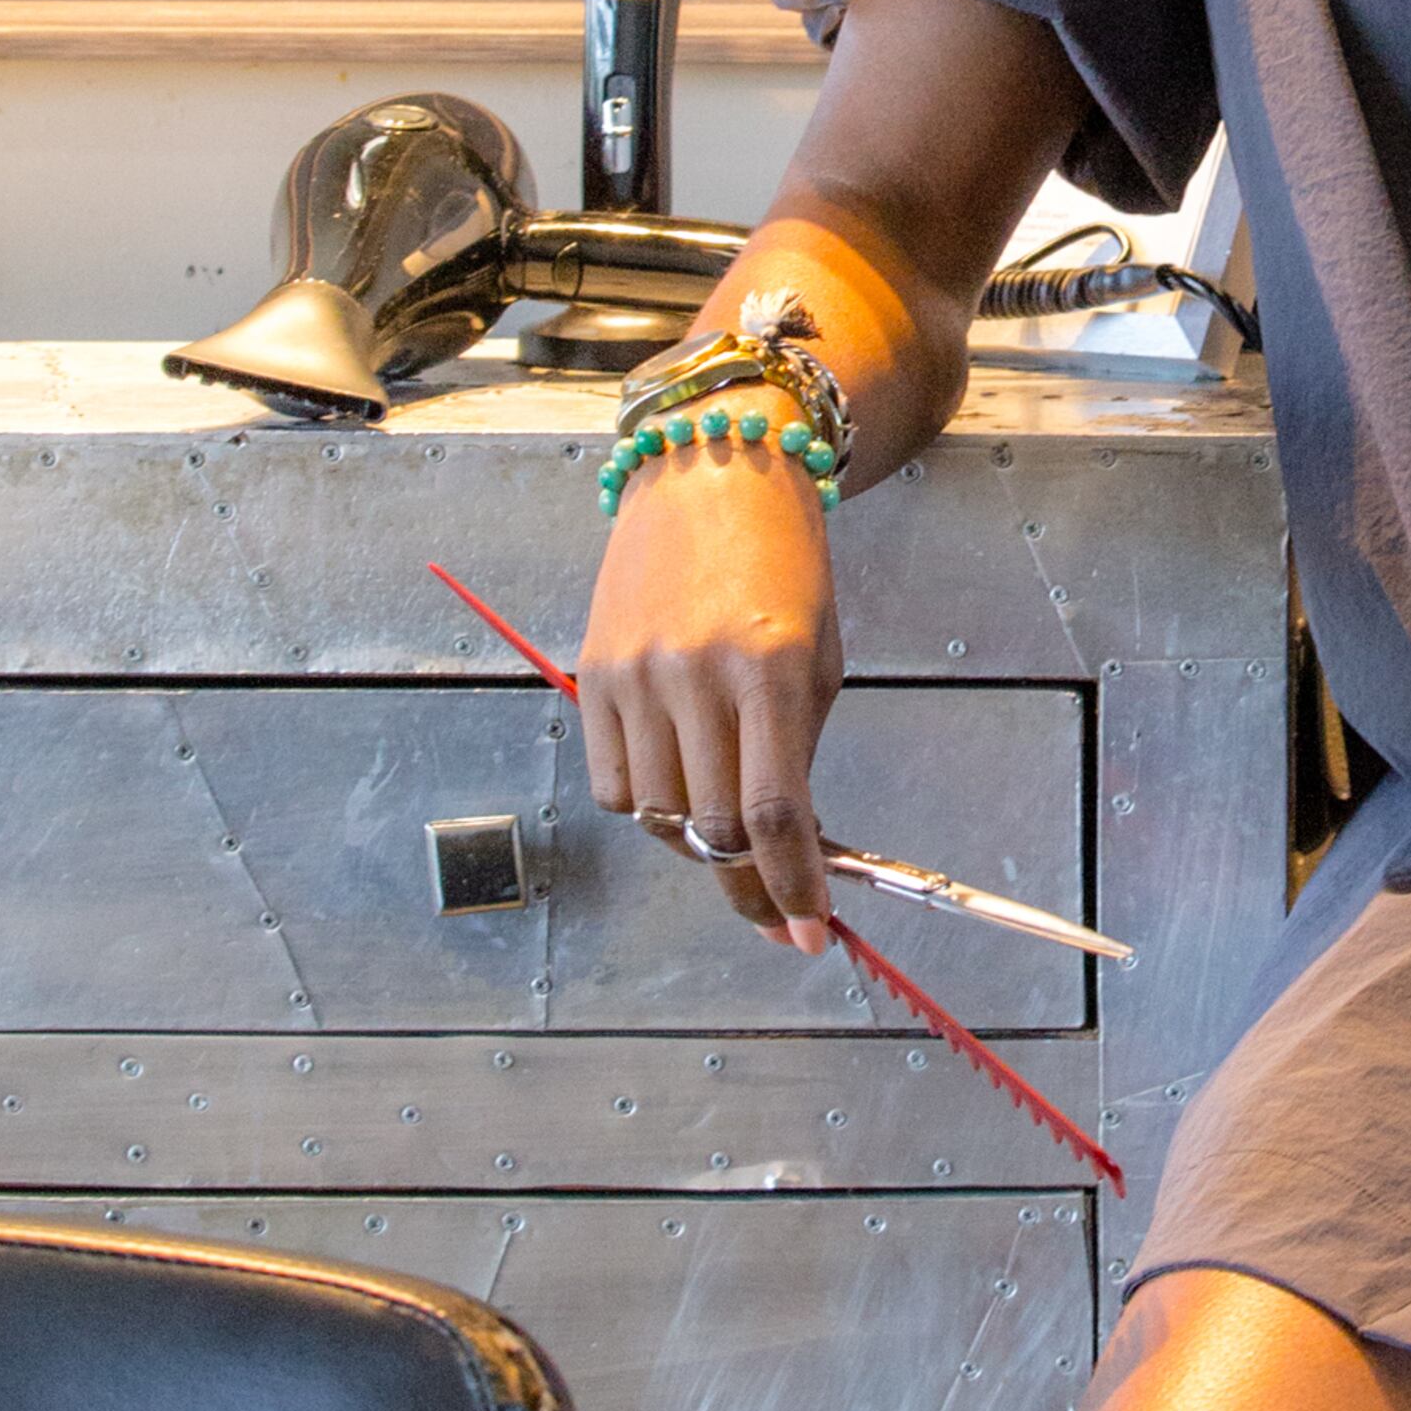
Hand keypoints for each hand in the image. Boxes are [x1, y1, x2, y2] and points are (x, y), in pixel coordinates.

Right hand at [577, 444, 844, 951]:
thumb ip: (799, 754)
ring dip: (699, 849)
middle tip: (777, 911)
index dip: (792, 889)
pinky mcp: (592, 676)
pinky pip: (612, 787)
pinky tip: (680, 787)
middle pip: (714, 830)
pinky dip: (647, 809)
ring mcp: (634, 677)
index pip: (775, 815)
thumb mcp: (817, 657)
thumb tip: (793, 852)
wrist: (710, 476)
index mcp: (767, 669)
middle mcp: (693, 675)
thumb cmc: (783, 567)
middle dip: (749, 888)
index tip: (807, 934)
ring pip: (659, 817)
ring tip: (731, 837)